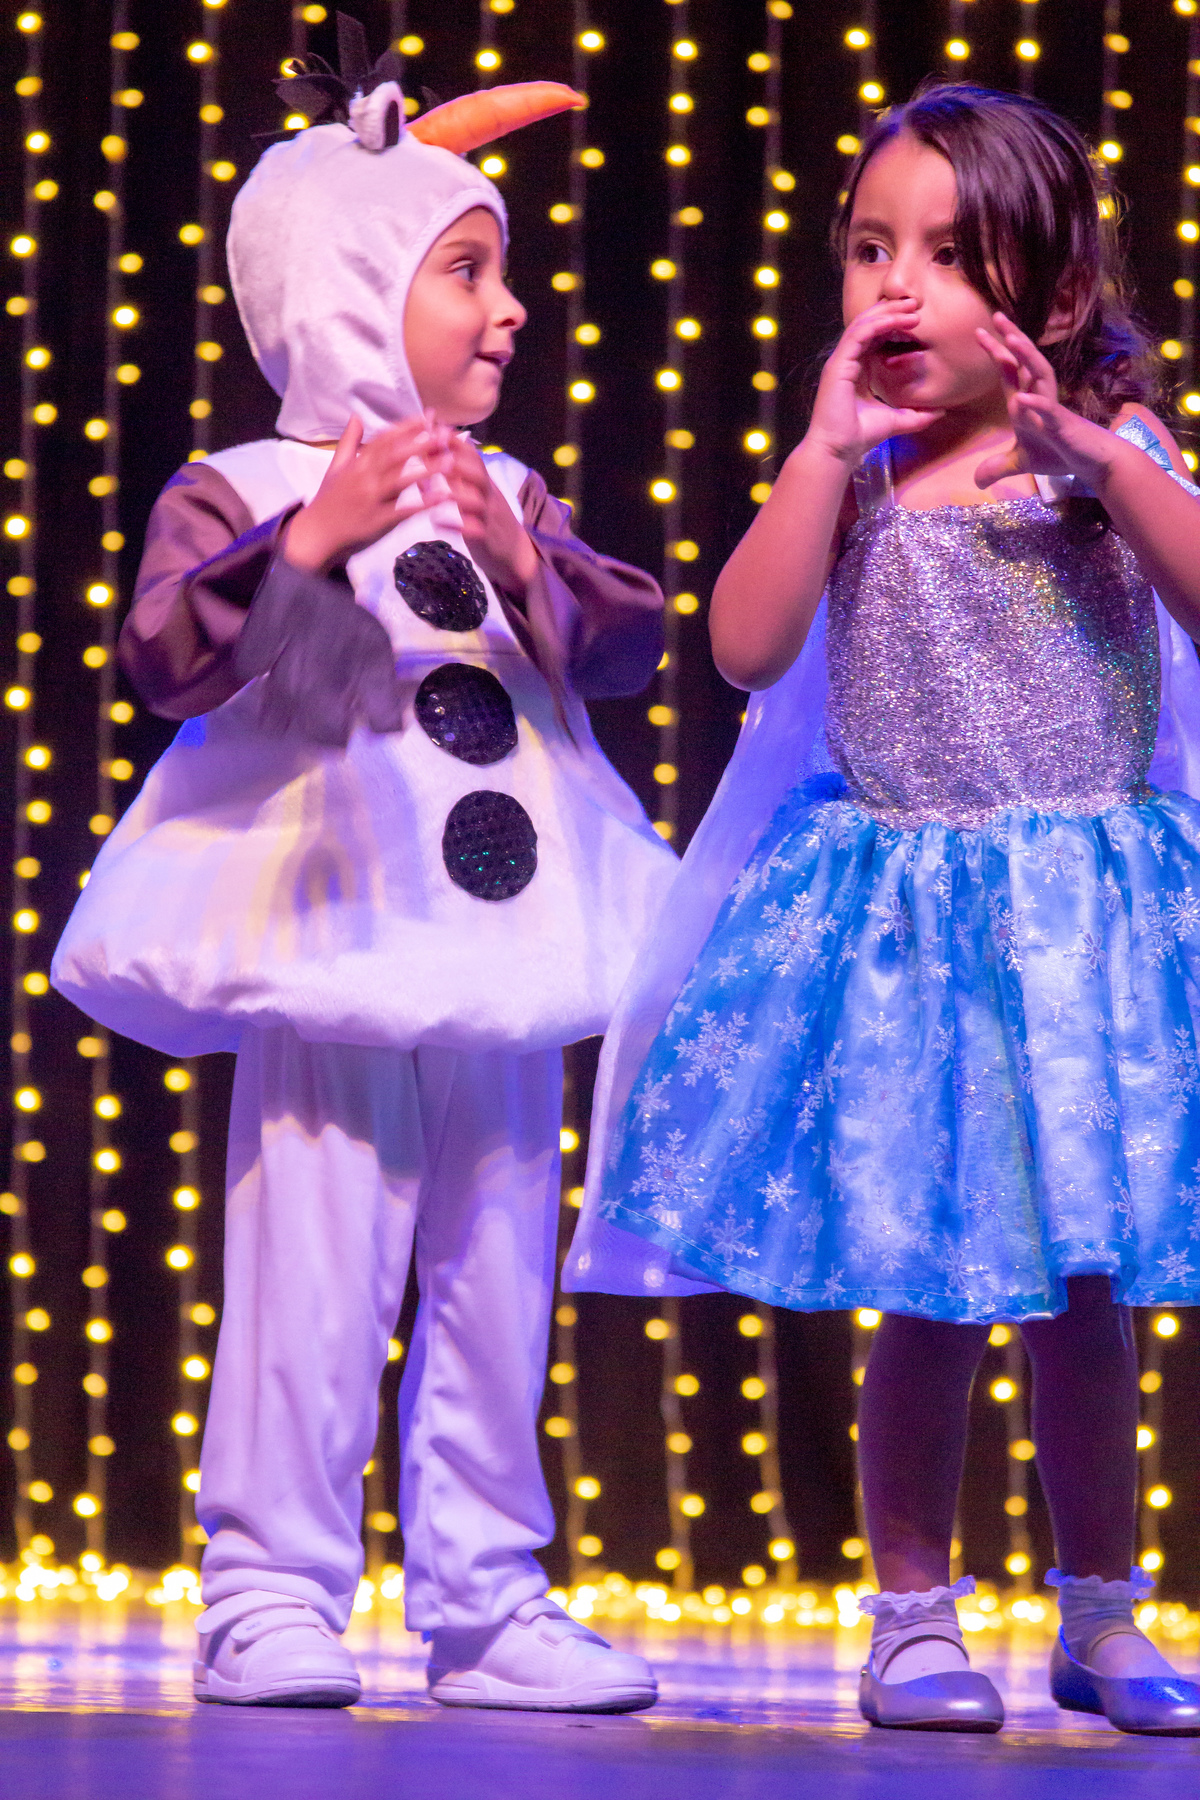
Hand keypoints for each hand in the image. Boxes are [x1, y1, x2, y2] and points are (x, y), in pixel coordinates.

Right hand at [283, 414, 436, 571]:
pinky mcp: (377, 522)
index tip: (427, 417)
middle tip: (445, 434)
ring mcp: (371, 499)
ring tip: (451, 461)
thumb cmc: (328, 501)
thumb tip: (356, 416)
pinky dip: (423, 504)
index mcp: (357, 463)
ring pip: (402, 480)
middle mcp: (364, 477)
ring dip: (427, 470)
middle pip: (395, 455)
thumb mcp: (335, 468)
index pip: (384, 439)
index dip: (406, 427)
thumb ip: (349, 442)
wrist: (315, 535)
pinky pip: (403, 511)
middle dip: (421, 442)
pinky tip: (442, 497)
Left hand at [424, 431, 538, 595]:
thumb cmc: (489, 522)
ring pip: (477, 500)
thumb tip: (424, 462)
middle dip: (456, 461)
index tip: (433, 429)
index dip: (454, 442)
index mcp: (484, 483)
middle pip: (477, 472)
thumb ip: (452, 480)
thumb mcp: (473, 497)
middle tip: (433, 456)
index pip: (472, 455)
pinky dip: (455, 525)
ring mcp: (490, 517)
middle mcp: (489, 496)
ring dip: (455, 493)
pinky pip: (474, 530)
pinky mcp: (488, 538)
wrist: (516, 555)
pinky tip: (436, 522)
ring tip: (434, 492)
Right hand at [804, 298, 944, 467]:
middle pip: (868, 324)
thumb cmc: (860, 437)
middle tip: (916, 303)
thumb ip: (917, 415)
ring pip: (863, 324)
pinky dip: (878, 324)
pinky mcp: (837, 365)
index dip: (894, 323)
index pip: (875, 336)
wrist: (839, 451)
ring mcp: (840, 361)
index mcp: (858, 369)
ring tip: (911, 308)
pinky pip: (858, 334)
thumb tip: (941, 411)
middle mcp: (847, 361)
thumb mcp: (897, 421)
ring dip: (888, 313)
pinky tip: (897, 320)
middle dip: (892, 310)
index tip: (918, 318)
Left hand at [974, 314, 1117, 489]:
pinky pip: (1049, 411)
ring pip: (1041, 376)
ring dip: (1026, 358)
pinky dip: (1036, 404)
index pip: (1010, 371)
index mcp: (1028, 402)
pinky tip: (1020, 399)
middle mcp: (1041, 397)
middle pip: (1026, 362)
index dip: (996, 352)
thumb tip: (976, 480)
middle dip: (1012, 339)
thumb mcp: (1022, 463)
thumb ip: (998, 467)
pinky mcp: (1064, 426)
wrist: (1094, 463)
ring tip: (1010, 339)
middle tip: (996, 317)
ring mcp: (1053, 409)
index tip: (979, 332)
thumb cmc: (1061, 455)